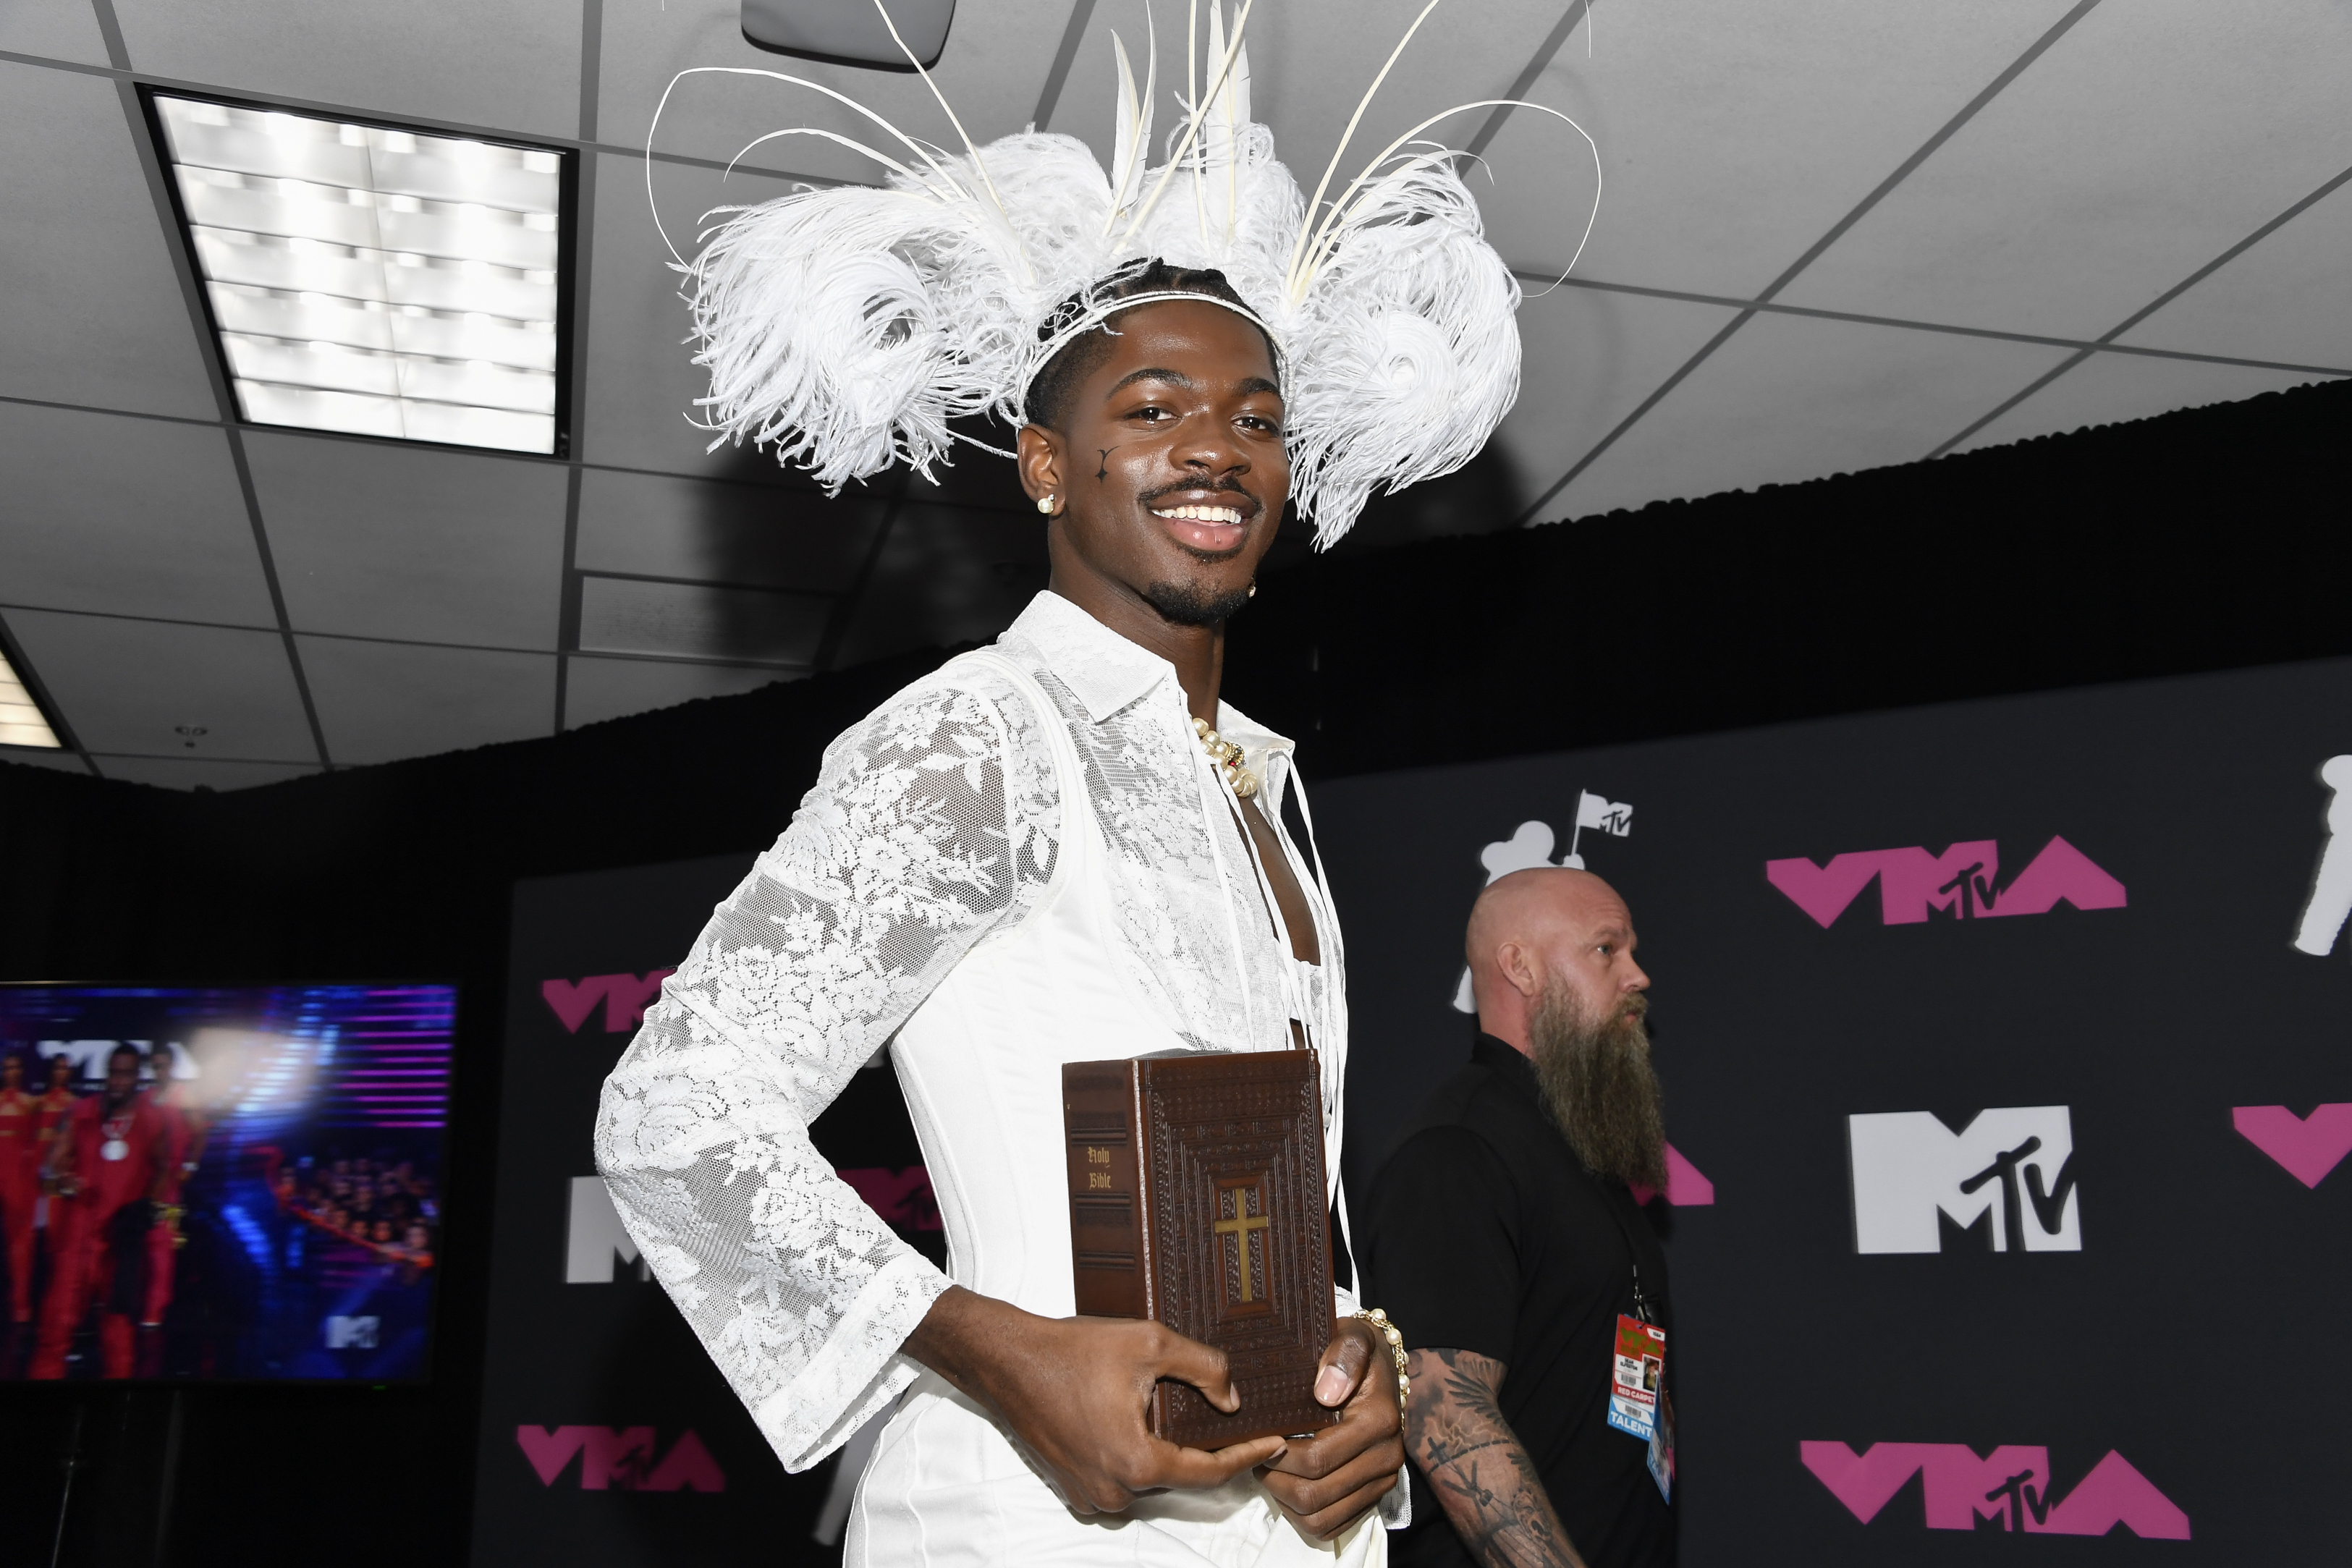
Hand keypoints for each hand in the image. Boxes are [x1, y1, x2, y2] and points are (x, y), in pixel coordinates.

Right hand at [905, 1286, 1286, 1514]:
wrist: (1006, 1360)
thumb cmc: (1070, 1350)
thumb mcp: (1148, 1343)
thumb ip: (1203, 1368)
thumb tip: (1232, 1400)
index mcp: (1136, 1462)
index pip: (1210, 1472)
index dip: (1248, 1455)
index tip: (1276, 1442)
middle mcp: (1114, 1491)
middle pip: (1180, 1477)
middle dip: (1209, 1451)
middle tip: (1238, 1423)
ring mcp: (1090, 1495)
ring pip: (1150, 1478)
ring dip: (1169, 1453)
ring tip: (1188, 1418)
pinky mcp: (1073, 1487)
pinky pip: (1121, 1479)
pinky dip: (1138, 1457)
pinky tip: (1143, 1422)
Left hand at [1257, 1317, 1404, 1539]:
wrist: (1379, 1368)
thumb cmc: (1355, 1352)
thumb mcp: (1351, 1336)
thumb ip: (1341, 1355)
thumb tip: (1326, 1392)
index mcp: (1379, 1421)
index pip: (1317, 1458)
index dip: (1279, 1455)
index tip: (1261, 1437)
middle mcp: (1387, 1457)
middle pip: (1316, 1494)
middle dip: (1277, 1480)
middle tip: (1258, 1456)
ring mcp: (1382, 1481)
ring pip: (1320, 1518)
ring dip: (1286, 1501)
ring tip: (1271, 1471)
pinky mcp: (1374, 1496)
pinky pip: (1331, 1527)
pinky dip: (1303, 1515)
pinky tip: (1290, 1486)